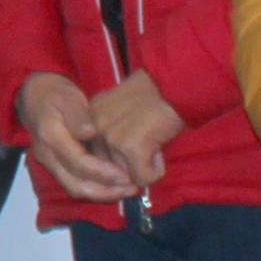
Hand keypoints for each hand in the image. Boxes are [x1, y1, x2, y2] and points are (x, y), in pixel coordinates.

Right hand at [14, 72, 138, 200]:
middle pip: (75, 184)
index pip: (77, 162)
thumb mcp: (69, 96)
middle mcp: (47, 155)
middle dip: (106, 191)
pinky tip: (116, 185)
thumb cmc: (55, 95)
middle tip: (132, 188)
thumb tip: (89, 133)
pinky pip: (76, 183)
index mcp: (50, 136)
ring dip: (103, 193)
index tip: (125, 174)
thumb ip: (78, 115)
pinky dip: (97, 188)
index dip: (102, 172)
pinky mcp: (56, 167)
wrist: (35, 97)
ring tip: (128, 189)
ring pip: (75, 188)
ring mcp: (50, 163)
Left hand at [90, 71, 183, 189]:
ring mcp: (110, 137)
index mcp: (86, 118)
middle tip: (145, 141)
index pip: (89, 158)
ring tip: (152, 140)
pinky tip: (159, 148)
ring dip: (142, 166)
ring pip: (124, 176)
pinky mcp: (130, 146)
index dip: (112, 160)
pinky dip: (155, 170)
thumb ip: (108, 137)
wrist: (174, 83)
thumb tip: (111, 175)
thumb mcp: (119, 113)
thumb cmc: (153, 97)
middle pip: (105, 170)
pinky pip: (142, 178)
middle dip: (128, 164)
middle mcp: (93, 127)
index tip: (129, 146)